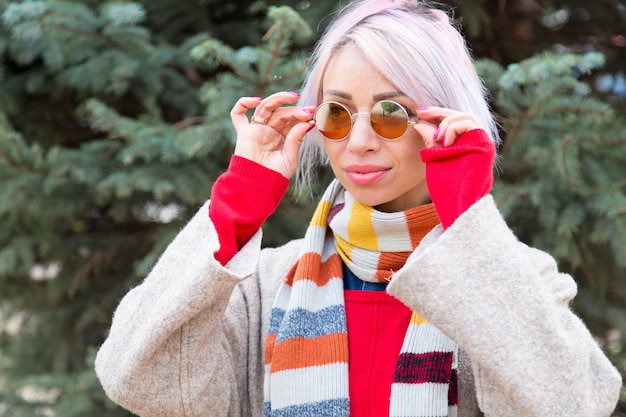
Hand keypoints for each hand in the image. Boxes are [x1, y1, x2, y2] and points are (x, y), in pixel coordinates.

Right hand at [230, 91, 315, 178]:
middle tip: (308, 110)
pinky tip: (257, 100)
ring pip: (266, 107)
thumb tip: (307, 121)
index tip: (314, 113)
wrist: (259, 184)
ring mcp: (257, 129)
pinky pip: (238, 114)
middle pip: (281, 112)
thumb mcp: (291, 157)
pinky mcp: (244, 132)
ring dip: (278, 99)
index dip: (302, 114)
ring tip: (292, 96)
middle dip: (295, 110)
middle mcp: (270, 130)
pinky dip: (244, 103)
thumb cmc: (275, 175)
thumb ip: (296, 138)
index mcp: (282, 136)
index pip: (292, 120)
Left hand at [413, 107, 494, 228]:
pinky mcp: (485, 146)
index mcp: (462, 144)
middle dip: (439, 112)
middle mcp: (473, 141)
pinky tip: (444, 142)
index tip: (419, 112)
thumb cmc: (446, 187)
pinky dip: (454, 128)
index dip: (436, 113)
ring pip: (466, 116)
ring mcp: (481, 143)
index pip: (451, 121)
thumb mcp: (434, 159)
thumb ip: (430, 141)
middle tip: (422, 113)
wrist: (457, 203)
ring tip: (437, 137)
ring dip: (447, 122)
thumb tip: (419, 124)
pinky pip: (471, 124)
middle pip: (459, 114)